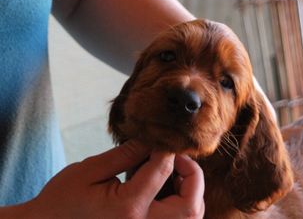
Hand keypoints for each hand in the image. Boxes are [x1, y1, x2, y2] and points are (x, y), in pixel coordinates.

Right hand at [17, 141, 203, 218]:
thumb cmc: (62, 201)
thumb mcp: (90, 171)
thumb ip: (125, 154)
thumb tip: (151, 140)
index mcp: (128, 208)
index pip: (162, 171)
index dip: (166, 150)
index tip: (160, 140)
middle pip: (190, 207)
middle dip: (193, 177)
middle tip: (179, 159)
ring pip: (188, 218)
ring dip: (190, 193)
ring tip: (175, 172)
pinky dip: (180, 205)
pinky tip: (166, 189)